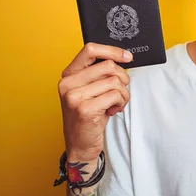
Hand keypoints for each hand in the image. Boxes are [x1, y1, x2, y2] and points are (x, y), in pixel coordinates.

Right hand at [58, 43, 132, 161]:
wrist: (80, 145)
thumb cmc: (89, 116)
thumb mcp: (90, 90)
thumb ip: (99, 74)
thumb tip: (122, 57)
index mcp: (69, 75)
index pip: (90, 50)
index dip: (112, 51)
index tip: (127, 57)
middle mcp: (67, 84)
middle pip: (108, 66)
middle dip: (122, 78)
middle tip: (120, 91)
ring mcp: (74, 97)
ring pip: (114, 81)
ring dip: (122, 94)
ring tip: (115, 104)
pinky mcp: (84, 109)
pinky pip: (115, 95)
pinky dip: (121, 103)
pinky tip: (112, 110)